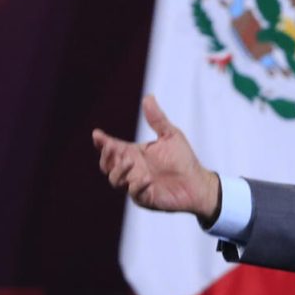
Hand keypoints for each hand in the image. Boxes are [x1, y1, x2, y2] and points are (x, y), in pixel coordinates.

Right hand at [92, 95, 219, 219]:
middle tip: (111, 148)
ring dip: (119, 171)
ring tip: (130, 162)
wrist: (198, 182)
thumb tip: (148, 97)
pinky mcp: (146, 197)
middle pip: (107, 165)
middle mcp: (132, 169)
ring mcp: (136, 184)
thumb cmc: (183, 159)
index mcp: (135, 154)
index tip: (97, 134)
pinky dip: (137, 186)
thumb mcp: (170, 135)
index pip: (113, 147)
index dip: (103, 142)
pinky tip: (146, 179)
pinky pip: (135, 194)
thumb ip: (157, 119)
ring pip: (115, 180)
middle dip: (105, 157)